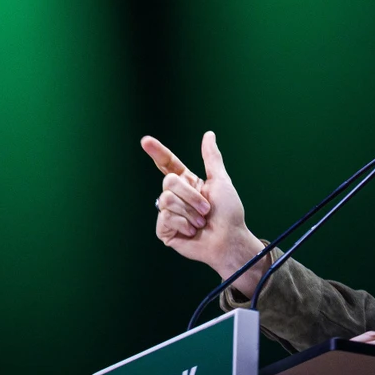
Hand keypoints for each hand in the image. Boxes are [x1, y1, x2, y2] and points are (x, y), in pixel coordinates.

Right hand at [145, 131, 263, 287]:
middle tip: (206, 209)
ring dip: (189, 212)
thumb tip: (209, 134)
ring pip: (166, 200)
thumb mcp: (221, 181)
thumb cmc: (229, 213)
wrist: (229, 240)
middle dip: (191, 196)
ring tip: (201, 222)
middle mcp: (176, 196)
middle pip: (168, 182)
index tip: (145, 141)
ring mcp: (169, 213)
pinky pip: (165, 218)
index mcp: (188, 183)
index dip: (157, 152)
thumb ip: (211, 158)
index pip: (168, 164)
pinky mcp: (165, 230)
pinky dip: (183, 224)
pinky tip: (192, 232)